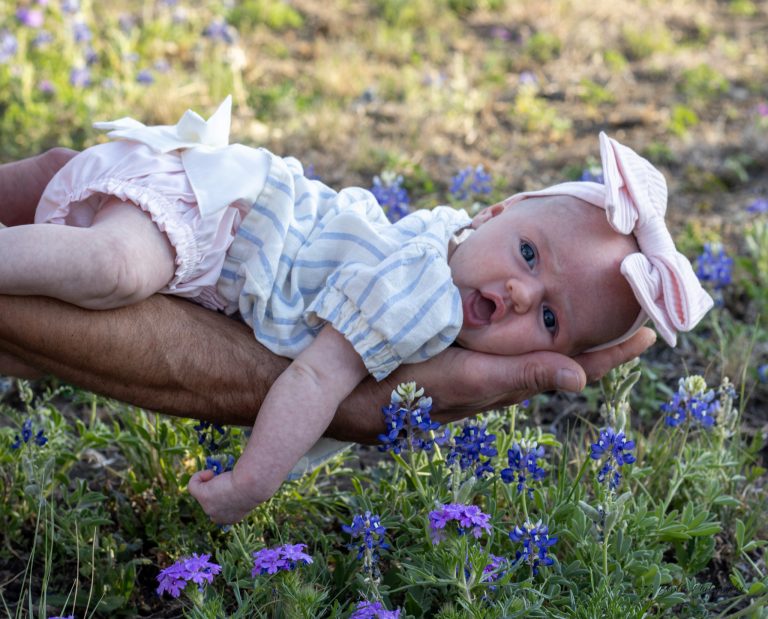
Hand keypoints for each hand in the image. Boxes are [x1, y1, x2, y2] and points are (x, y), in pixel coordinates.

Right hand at [188, 469, 266, 524]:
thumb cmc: (257, 484)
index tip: (232, 485)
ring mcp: (209, 508)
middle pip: (212, 499)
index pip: (222, 509)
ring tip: (222, 474)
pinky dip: (199, 476)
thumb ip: (243, 490)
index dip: (224, 494)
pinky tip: (211, 472)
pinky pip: (193, 485)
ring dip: (211, 481)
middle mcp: (219, 517)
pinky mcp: (203, 496)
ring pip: (202, 492)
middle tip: (227, 476)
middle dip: (216, 487)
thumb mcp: (250, 490)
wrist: (253, 485)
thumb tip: (237, 480)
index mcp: (233, 518)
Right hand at [375, 327, 656, 425]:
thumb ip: (520, 374)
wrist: (355, 395)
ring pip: (536, 344)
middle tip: (627, 301)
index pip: (578, 369)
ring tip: (588, 296)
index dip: (616, 353)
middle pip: (565, 354)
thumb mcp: (467, 379)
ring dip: (566, 325)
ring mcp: (483, 365)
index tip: (651, 330)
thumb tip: (581, 377)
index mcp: (513, 382)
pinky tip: (524, 303)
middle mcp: (505, 375)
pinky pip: (507, 337)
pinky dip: (528, 320)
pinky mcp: (461, 353)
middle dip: (599, 333)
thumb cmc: (410, 388)